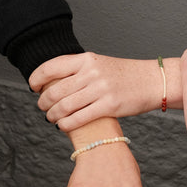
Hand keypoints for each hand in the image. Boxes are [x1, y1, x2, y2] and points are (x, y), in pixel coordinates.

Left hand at [29, 53, 181, 131]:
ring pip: (64, 106)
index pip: (51, 67)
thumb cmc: (126, 75)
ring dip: (53, 115)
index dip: (36, 79)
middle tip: (43, 108)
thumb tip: (54, 82)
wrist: (153, 81)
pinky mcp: (109, 106)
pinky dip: (66, 124)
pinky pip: (79, 118)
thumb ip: (79, 70)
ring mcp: (101, 89)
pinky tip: (63, 126)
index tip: (33, 87)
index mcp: (87, 59)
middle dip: (44, 102)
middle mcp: (92, 73)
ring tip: (52, 118)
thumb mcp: (101, 64)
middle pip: (55, 90)